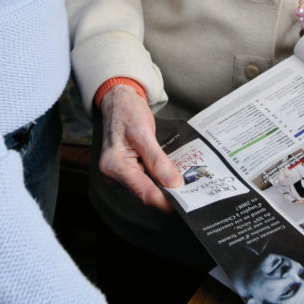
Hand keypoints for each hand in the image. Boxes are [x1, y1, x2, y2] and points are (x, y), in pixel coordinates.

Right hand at [98, 84, 181, 211]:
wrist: (117, 100)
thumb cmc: (127, 111)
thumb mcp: (144, 132)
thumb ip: (157, 159)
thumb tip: (173, 183)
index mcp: (114, 166)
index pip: (144, 192)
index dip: (167, 201)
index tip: (186, 204)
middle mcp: (112, 174)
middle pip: (145, 192)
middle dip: (168, 194)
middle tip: (191, 192)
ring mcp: (118, 174)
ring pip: (146, 188)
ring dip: (164, 186)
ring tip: (185, 184)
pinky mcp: (125, 171)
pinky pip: (144, 180)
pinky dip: (158, 178)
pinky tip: (171, 175)